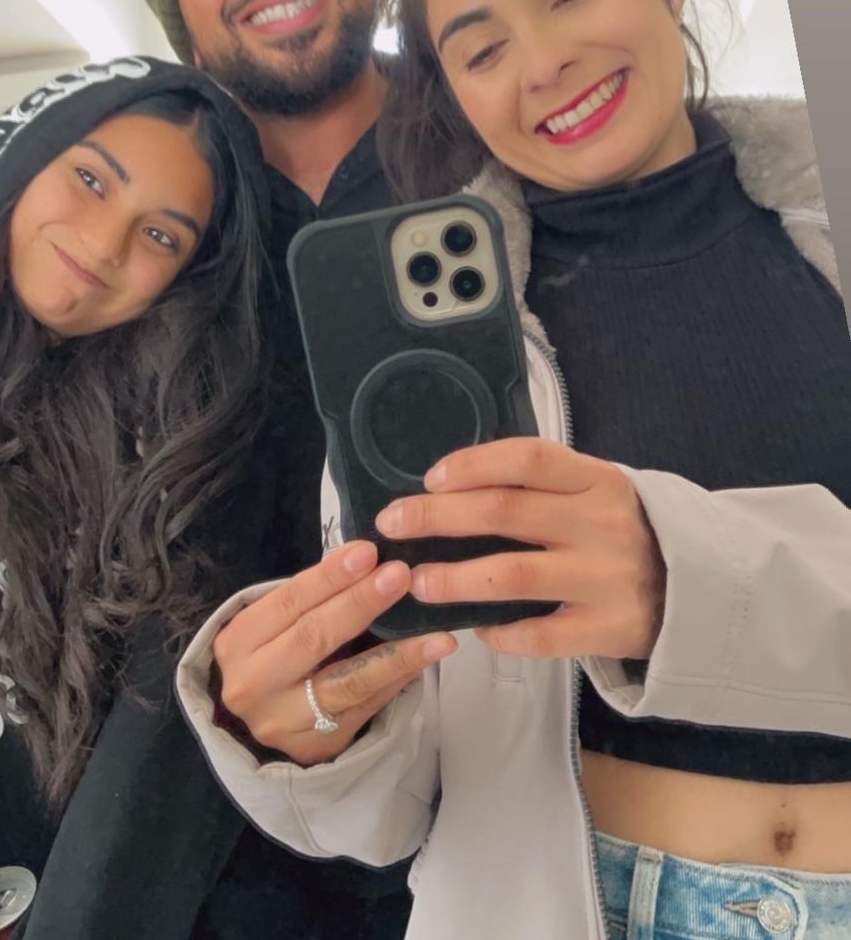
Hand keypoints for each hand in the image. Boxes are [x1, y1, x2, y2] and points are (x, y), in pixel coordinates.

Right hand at [212, 540, 457, 765]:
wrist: (258, 714)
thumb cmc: (270, 650)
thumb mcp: (271, 622)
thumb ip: (311, 599)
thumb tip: (369, 563)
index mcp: (238, 642)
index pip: (289, 601)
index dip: (330, 576)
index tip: (369, 552)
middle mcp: (254, 683)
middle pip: (314, 637)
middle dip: (362, 603)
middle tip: (401, 576)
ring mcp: (284, 720)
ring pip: (347, 683)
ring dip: (397, 655)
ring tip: (437, 635)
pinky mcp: (316, 745)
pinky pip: (365, 707)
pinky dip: (397, 679)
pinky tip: (425, 659)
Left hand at [375, 438, 665, 660]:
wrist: (701, 589)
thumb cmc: (622, 532)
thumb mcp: (595, 494)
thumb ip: (539, 488)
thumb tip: (447, 489)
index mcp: (597, 480)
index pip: (528, 458)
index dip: (473, 464)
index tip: (430, 477)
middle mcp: (602, 524)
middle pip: (506, 512)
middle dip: (438, 517)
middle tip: (392, 524)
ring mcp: (607, 578)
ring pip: (515, 575)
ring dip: (457, 577)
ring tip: (418, 583)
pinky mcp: (610, 629)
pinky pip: (542, 635)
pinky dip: (502, 633)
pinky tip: (477, 628)